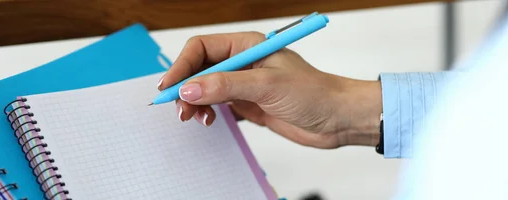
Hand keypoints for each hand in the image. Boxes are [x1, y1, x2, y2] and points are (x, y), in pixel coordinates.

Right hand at [157, 32, 382, 148]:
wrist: (337, 119)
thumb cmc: (313, 93)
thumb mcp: (267, 86)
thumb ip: (226, 86)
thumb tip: (189, 89)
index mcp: (247, 46)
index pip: (202, 48)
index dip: (182, 65)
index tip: (169, 86)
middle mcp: (242, 62)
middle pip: (199, 68)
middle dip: (185, 87)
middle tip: (180, 110)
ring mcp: (244, 84)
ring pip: (205, 88)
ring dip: (194, 102)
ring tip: (196, 119)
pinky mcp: (248, 104)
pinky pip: (216, 105)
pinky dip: (206, 113)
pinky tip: (209, 121)